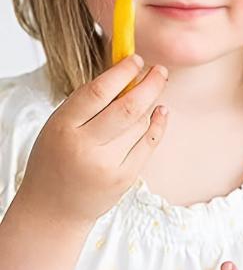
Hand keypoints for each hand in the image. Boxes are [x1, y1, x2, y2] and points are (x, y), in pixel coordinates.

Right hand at [15, 55, 167, 227]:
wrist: (53, 210)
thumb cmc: (57, 160)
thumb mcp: (60, 127)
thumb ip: (89, 104)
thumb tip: (129, 75)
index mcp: (63, 127)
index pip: (98, 92)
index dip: (122, 72)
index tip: (137, 59)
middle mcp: (85, 146)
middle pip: (129, 107)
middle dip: (150, 83)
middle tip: (160, 70)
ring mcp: (107, 165)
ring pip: (141, 123)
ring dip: (150, 104)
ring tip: (150, 94)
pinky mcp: (125, 178)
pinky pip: (150, 143)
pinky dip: (158, 123)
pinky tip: (161, 112)